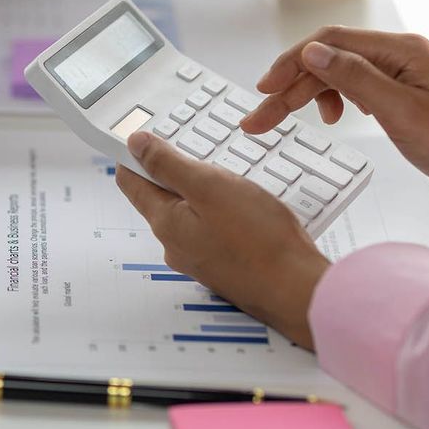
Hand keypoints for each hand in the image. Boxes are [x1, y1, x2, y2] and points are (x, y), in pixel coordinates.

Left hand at [117, 131, 329, 348]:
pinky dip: (223, 214)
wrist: (297, 291)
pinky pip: (213, 230)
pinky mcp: (223, 266)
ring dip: (205, 193)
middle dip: (177, 172)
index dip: (134, 154)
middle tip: (205, 157)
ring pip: (191, 213)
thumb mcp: (209, 187)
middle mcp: (175, 244)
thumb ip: (169, 164)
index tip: (149, 136)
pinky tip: (249, 209)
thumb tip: (135, 143)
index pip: (130, 182)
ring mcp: (199, 258)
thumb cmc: (258, 240)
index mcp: (165, 223)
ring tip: (235, 183)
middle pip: (161, 197)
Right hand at [241, 26, 428, 209]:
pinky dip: (330, 100)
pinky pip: (351, 86)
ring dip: (305, 96)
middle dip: (289, 88)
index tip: (265, 89)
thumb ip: (353, 78)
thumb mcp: (400, 111)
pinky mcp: (397, 91)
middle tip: (259, 118)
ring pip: (335, 75)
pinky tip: (329, 117)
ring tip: (281, 121)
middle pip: (328, 61)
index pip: (331, 42)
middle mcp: (397, 54)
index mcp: (400, 50)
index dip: (292, 63)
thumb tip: (312, 52)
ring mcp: (397, 72)